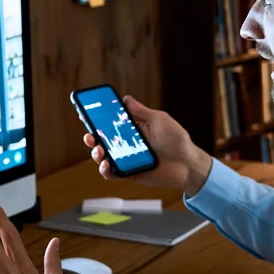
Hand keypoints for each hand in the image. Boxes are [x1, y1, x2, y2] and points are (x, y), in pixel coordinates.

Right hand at [84, 95, 212, 193]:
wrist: (188, 164)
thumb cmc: (177, 140)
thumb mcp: (159, 119)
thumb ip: (140, 111)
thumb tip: (125, 98)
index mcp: (134, 129)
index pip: (111, 123)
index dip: (97, 119)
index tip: (85, 113)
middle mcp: (128, 144)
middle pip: (103, 140)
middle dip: (92, 137)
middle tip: (90, 135)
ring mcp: (127, 160)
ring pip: (104, 157)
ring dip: (96, 153)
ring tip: (99, 150)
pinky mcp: (129, 174)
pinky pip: (112, 174)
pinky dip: (105, 170)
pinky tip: (106, 164)